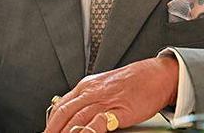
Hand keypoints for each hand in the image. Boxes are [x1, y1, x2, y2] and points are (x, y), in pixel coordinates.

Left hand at [44, 57, 178, 132]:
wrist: (156, 75)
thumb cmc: (134, 82)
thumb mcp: (105, 87)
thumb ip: (90, 99)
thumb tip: (76, 115)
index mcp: (87, 86)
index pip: (61, 104)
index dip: (51, 121)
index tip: (47, 131)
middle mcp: (92, 91)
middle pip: (64, 112)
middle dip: (53, 129)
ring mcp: (105, 100)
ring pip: (77, 117)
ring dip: (65, 132)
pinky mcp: (119, 110)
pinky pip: (98, 121)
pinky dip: (87, 131)